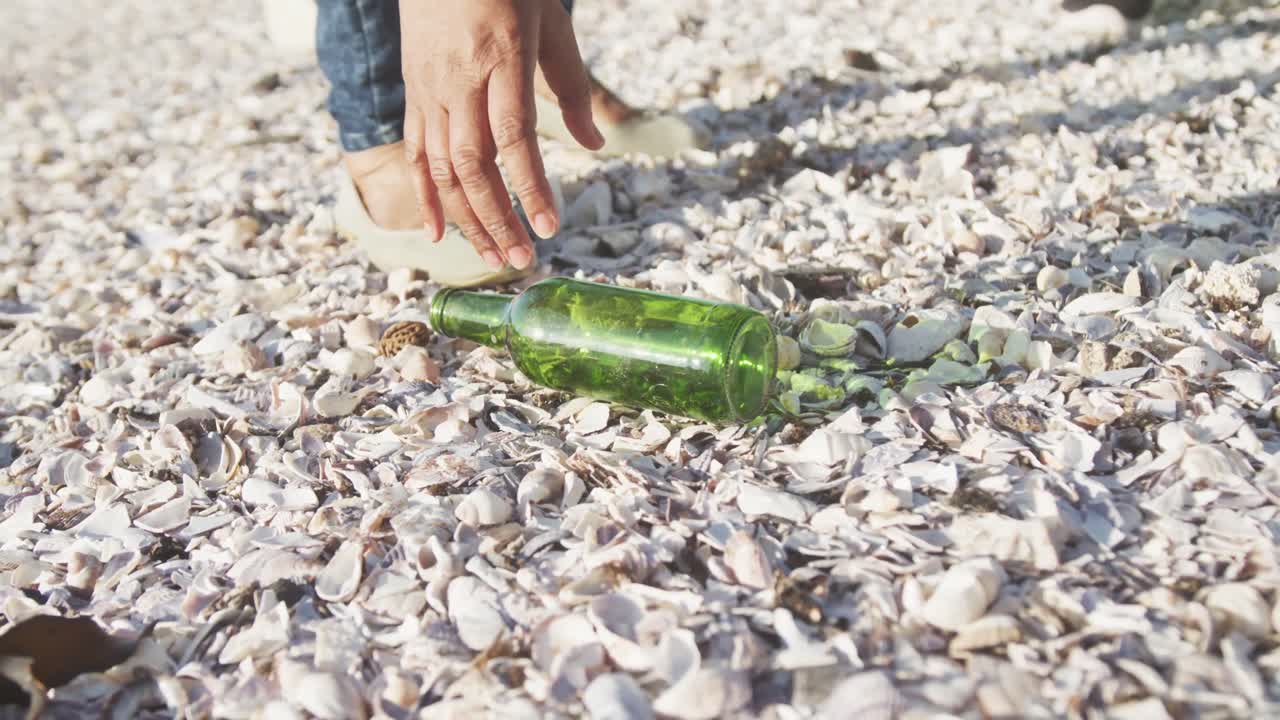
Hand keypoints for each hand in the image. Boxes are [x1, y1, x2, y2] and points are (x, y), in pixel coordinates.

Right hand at [399, 0, 604, 269]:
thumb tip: (594, 145)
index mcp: (502, 57)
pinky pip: (415, 152)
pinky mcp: (413, 92)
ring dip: (469, 218)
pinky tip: (440, 232)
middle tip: (525, 258)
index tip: (550, 225)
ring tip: (496, 255)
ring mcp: (430, 88)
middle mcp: (460, 79)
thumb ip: (573, 87)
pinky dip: (426, 195)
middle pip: (474, 163)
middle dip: (499, 217)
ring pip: (443, 166)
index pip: (513, 136)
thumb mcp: (552, 24)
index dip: (530, 185)